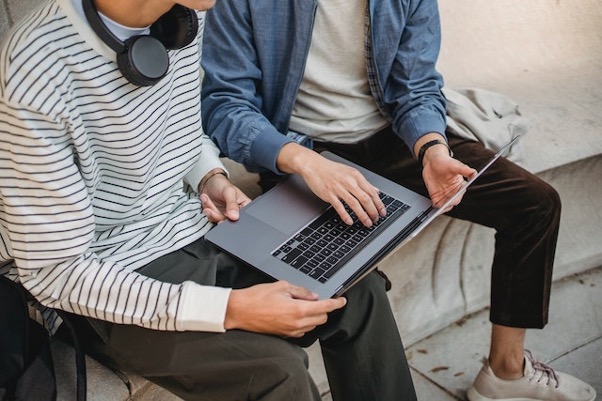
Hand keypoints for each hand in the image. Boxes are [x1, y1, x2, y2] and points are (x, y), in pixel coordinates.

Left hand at [200, 171, 250, 222]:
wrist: (209, 183)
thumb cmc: (221, 184)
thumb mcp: (229, 191)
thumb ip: (232, 204)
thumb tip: (235, 216)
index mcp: (244, 205)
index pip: (243, 217)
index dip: (234, 217)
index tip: (226, 214)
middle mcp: (236, 212)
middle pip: (230, 221)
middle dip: (218, 214)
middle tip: (211, 208)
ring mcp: (226, 215)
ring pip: (219, 220)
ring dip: (211, 210)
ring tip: (207, 199)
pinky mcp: (217, 216)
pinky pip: (212, 219)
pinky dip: (207, 210)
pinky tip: (206, 201)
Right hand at [224, 281, 346, 336]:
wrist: (239, 311)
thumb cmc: (256, 298)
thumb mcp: (281, 286)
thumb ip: (301, 291)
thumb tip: (313, 296)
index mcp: (298, 310)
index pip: (325, 307)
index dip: (336, 303)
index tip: (342, 300)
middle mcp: (296, 323)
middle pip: (322, 318)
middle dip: (323, 308)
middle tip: (317, 299)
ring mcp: (290, 331)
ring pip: (313, 325)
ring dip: (313, 316)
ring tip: (301, 304)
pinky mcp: (284, 335)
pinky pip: (302, 330)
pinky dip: (304, 322)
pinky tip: (295, 313)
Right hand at [277, 143, 385, 226]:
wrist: (314, 166)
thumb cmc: (332, 170)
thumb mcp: (351, 173)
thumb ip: (364, 183)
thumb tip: (376, 191)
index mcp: (356, 176)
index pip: (372, 192)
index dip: (379, 204)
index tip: (382, 212)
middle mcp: (349, 182)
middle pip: (365, 199)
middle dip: (372, 211)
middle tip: (375, 220)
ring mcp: (338, 188)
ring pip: (354, 204)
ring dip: (362, 215)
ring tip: (367, 223)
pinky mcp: (329, 194)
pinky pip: (339, 207)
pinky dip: (345, 215)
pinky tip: (350, 222)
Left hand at [421, 146, 475, 209]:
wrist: (432, 161)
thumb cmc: (445, 162)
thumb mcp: (455, 164)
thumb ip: (465, 169)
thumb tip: (475, 173)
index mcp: (460, 185)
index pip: (460, 194)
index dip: (457, 197)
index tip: (453, 199)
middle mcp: (453, 192)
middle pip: (453, 202)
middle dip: (449, 204)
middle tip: (444, 204)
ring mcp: (444, 195)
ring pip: (445, 205)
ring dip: (443, 208)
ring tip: (439, 207)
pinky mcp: (436, 196)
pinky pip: (437, 204)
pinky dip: (436, 207)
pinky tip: (433, 207)